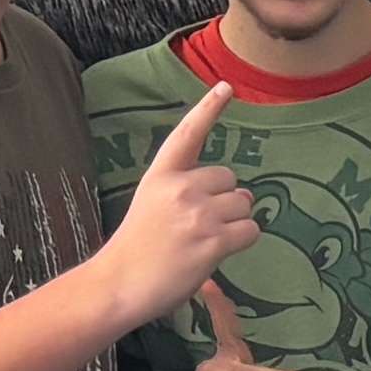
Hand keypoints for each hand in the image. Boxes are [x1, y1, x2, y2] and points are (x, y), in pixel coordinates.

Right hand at [99, 85, 257, 324]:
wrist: (119, 283)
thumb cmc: (138, 248)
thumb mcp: (152, 203)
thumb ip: (187, 191)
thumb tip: (242, 196)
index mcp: (160, 174)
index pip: (188, 134)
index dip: (209, 108)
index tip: (226, 87)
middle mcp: (180, 187)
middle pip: (232, 180)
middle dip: (227, 200)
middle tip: (201, 225)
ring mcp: (197, 213)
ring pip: (245, 206)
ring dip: (235, 223)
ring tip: (205, 241)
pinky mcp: (212, 240)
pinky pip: (251, 230)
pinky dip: (242, 241)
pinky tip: (218, 252)